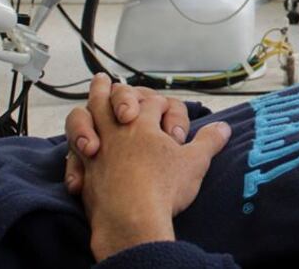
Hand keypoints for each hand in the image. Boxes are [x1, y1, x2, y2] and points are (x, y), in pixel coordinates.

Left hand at [69, 74, 231, 261]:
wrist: (132, 220)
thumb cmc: (163, 188)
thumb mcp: (195, 162)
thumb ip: (209, 141)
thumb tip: (224, 128)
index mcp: (143, 123)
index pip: (153, 102)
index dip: (164, 110)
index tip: (172, 128)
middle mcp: (116, 131)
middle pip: (110, 100)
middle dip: (109, 90)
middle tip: (101, 79)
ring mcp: (98, 151)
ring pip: (85, 120)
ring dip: (87, 110)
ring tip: (84, 105)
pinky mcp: (85, 174)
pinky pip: (74, 159)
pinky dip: (75, 157)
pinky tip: (80, 160)